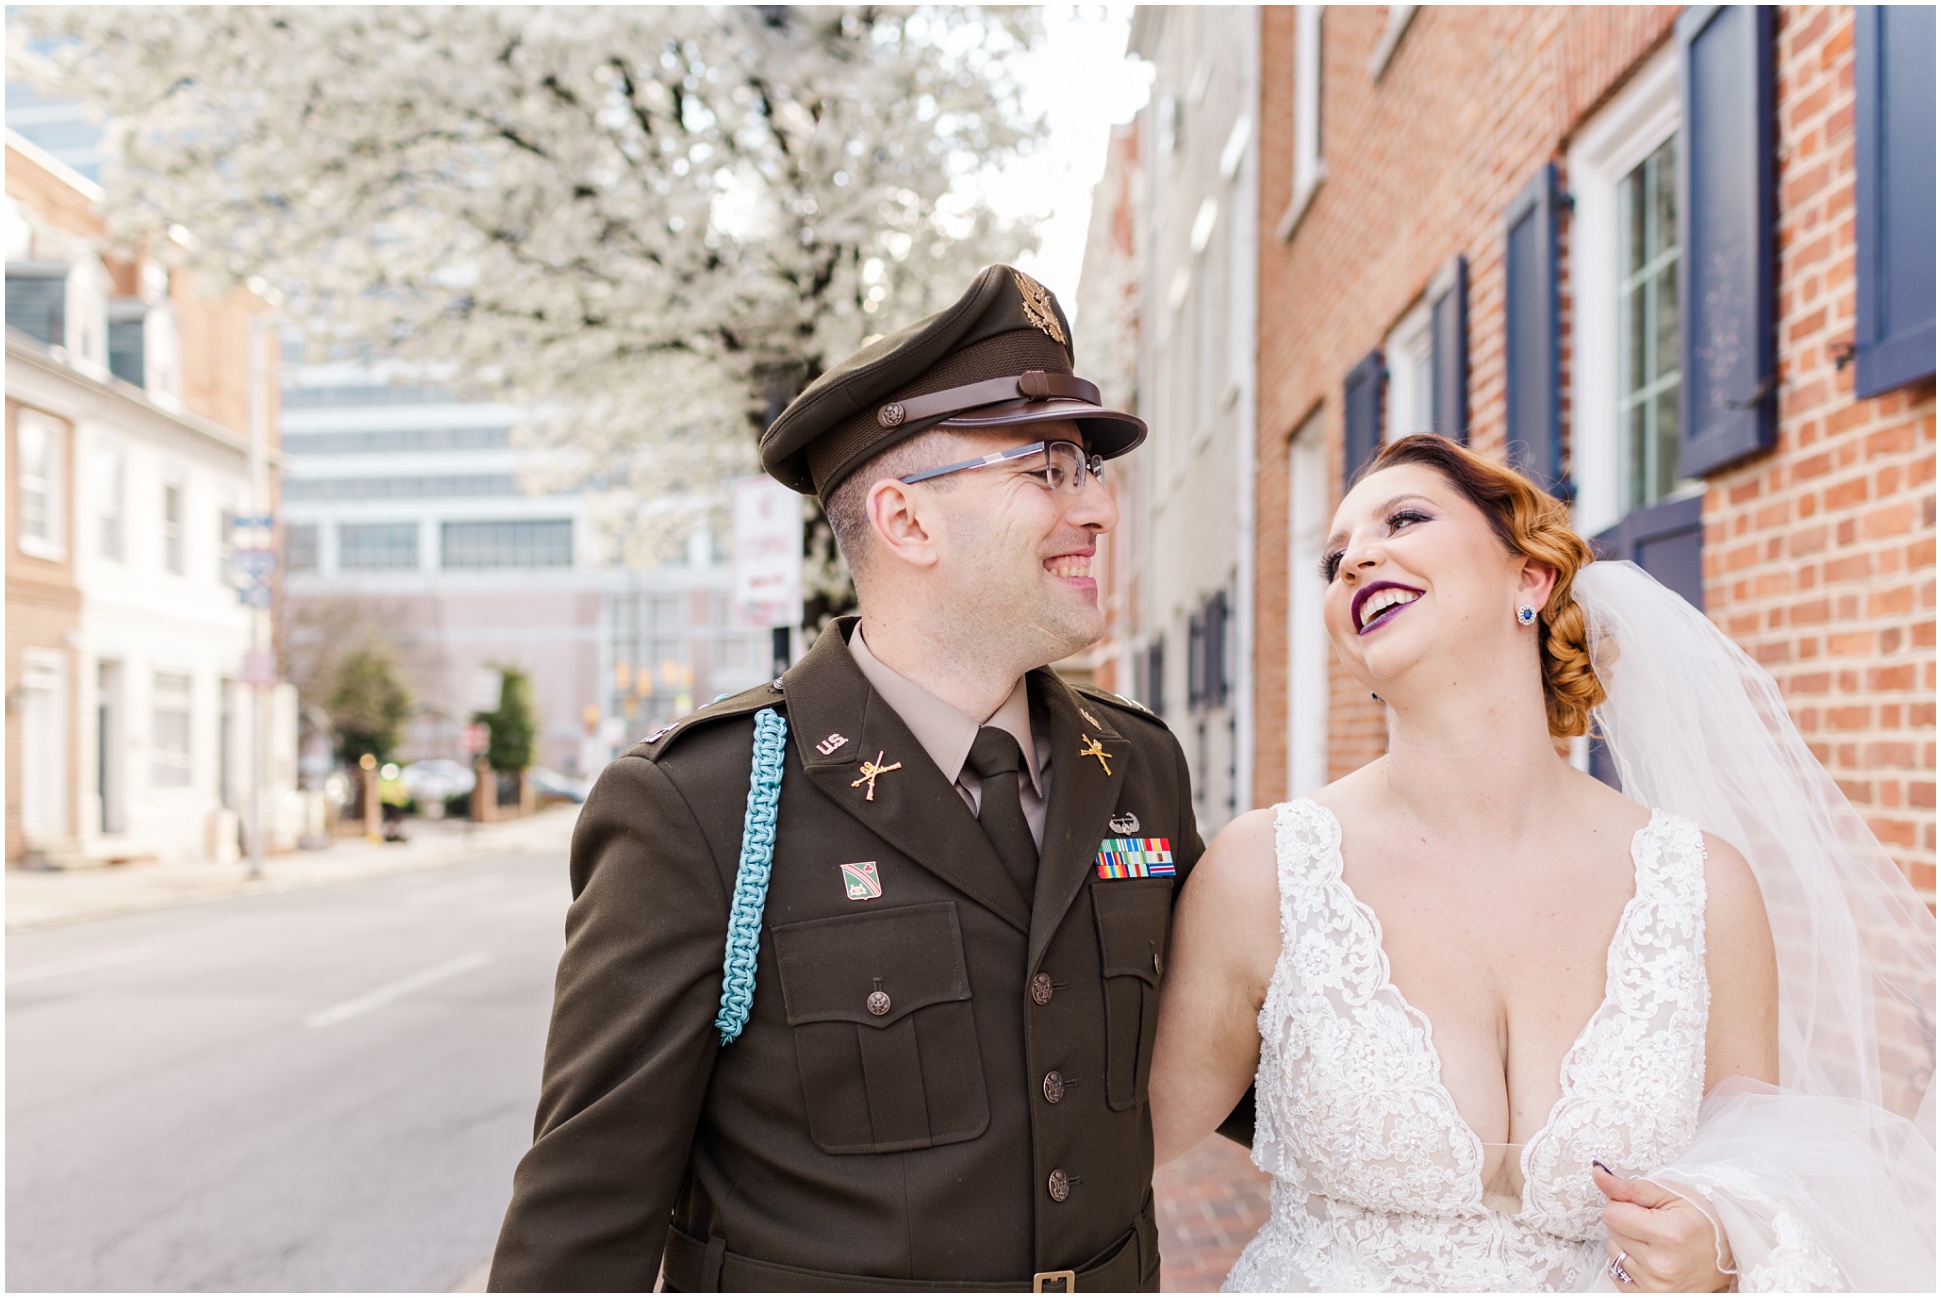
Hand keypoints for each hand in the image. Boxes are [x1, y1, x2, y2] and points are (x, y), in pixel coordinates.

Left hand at [1592, 1162, 1733, 1291]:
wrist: (1729, 1252)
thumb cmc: (1702, 1219)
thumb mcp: (1669, 1193)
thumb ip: (1628, 1187)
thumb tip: (1598, 1174)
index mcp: (1668, 1235)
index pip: (1611, 1214)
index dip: (1623, 1205)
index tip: (1644, 1207)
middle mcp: (1661, 1265)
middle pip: (1612, 1233)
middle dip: (1627, 1224)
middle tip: (1655, 1225)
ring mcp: (1657, 1286)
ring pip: (1613, 1253)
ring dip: (1627, 1244)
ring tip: (1656, 1243)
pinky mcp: (1653, 1297)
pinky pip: (1617, 1275)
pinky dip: (1628, 1264)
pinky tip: (1651, 1258)